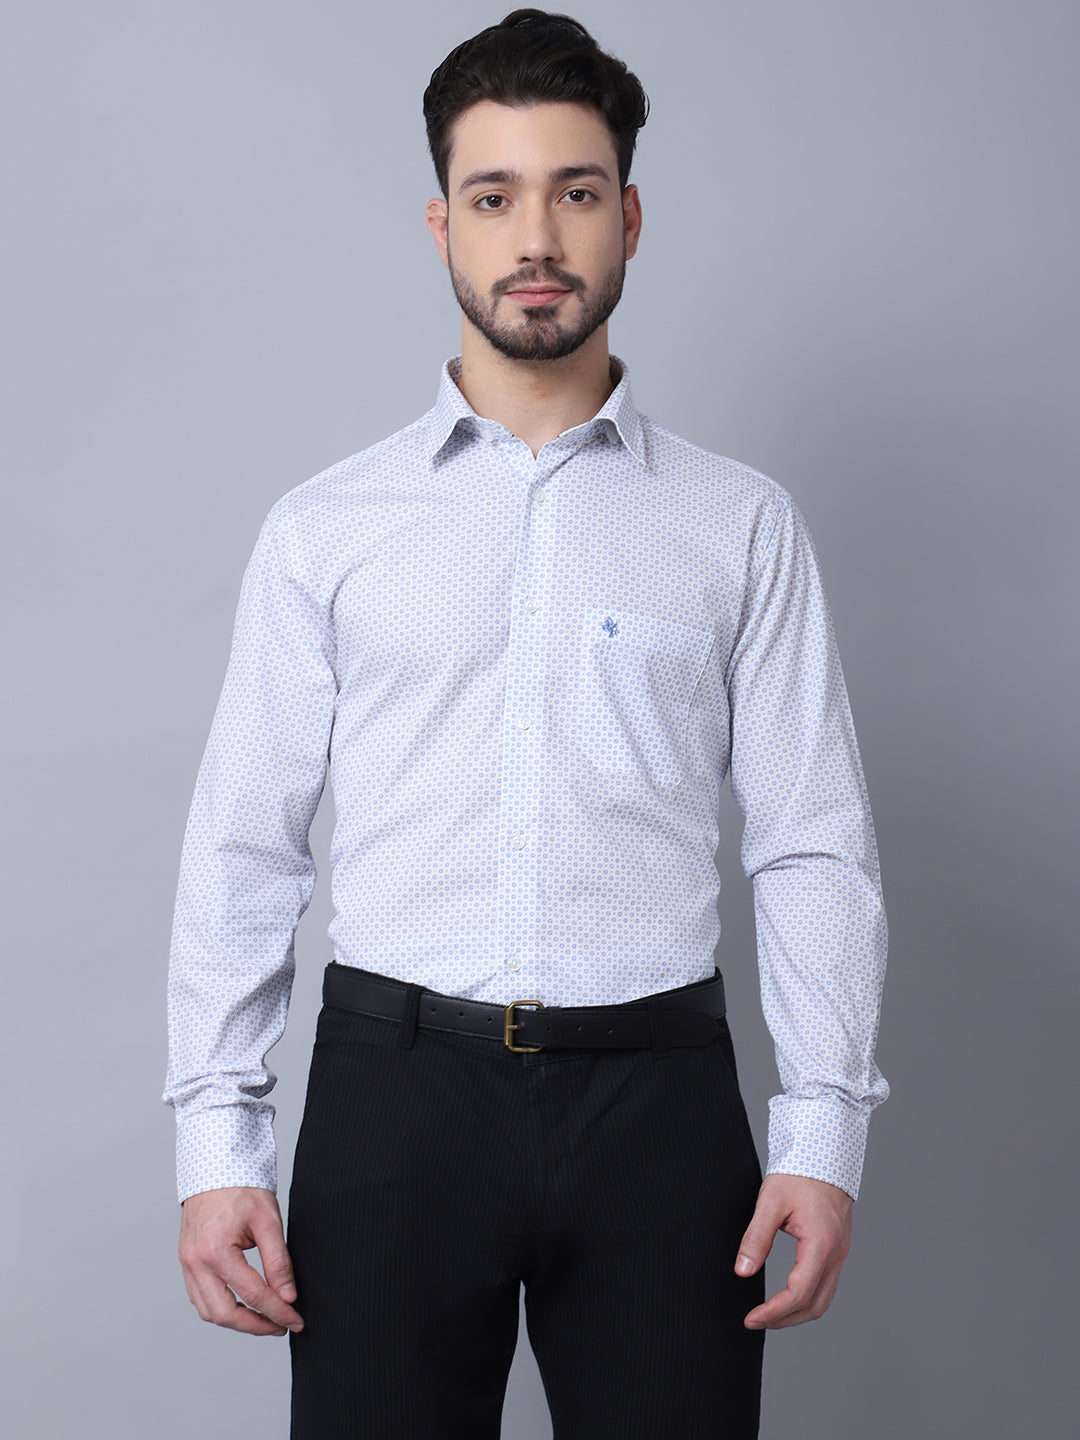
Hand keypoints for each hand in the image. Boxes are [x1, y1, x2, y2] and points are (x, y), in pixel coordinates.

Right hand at [179, 1185, 303, 1336]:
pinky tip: (243, 1304)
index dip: (278, 1312)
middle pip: (224, 1314)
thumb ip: (278, 1261)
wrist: (215, 1167)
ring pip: (208, 1311)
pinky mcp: (186, 1262)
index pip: (252, 1294)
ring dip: (237, 1321)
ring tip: (265, 1318)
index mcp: (216, 1251)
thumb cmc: (242, 1188)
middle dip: (256, 1325)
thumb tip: (288, 1296)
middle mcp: (195, 1262)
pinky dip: (221, 1307)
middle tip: (282, 1325)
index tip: (296, 1320)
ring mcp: (186, 1264)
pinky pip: (200, 1298)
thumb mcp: (268, 1220)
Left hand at [734, 1173, 852, 1329]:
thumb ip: (756, 1238)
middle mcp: (836, 1254)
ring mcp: (840, 1254)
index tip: (751, 1318)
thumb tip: (742, 1271)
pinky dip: (806, 1299)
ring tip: (769, 1315)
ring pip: (823, 1300)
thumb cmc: (797, 1175)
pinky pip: (826, 1286)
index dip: (773, 1312)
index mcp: (820, 1244)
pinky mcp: (837, 1250)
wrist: (823, 1156)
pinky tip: (787, 1297)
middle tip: (755, 1321)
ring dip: (796, 1314)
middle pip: (814, 1306)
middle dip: (784, 1320)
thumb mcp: (770, 1202)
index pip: (798, 1294)